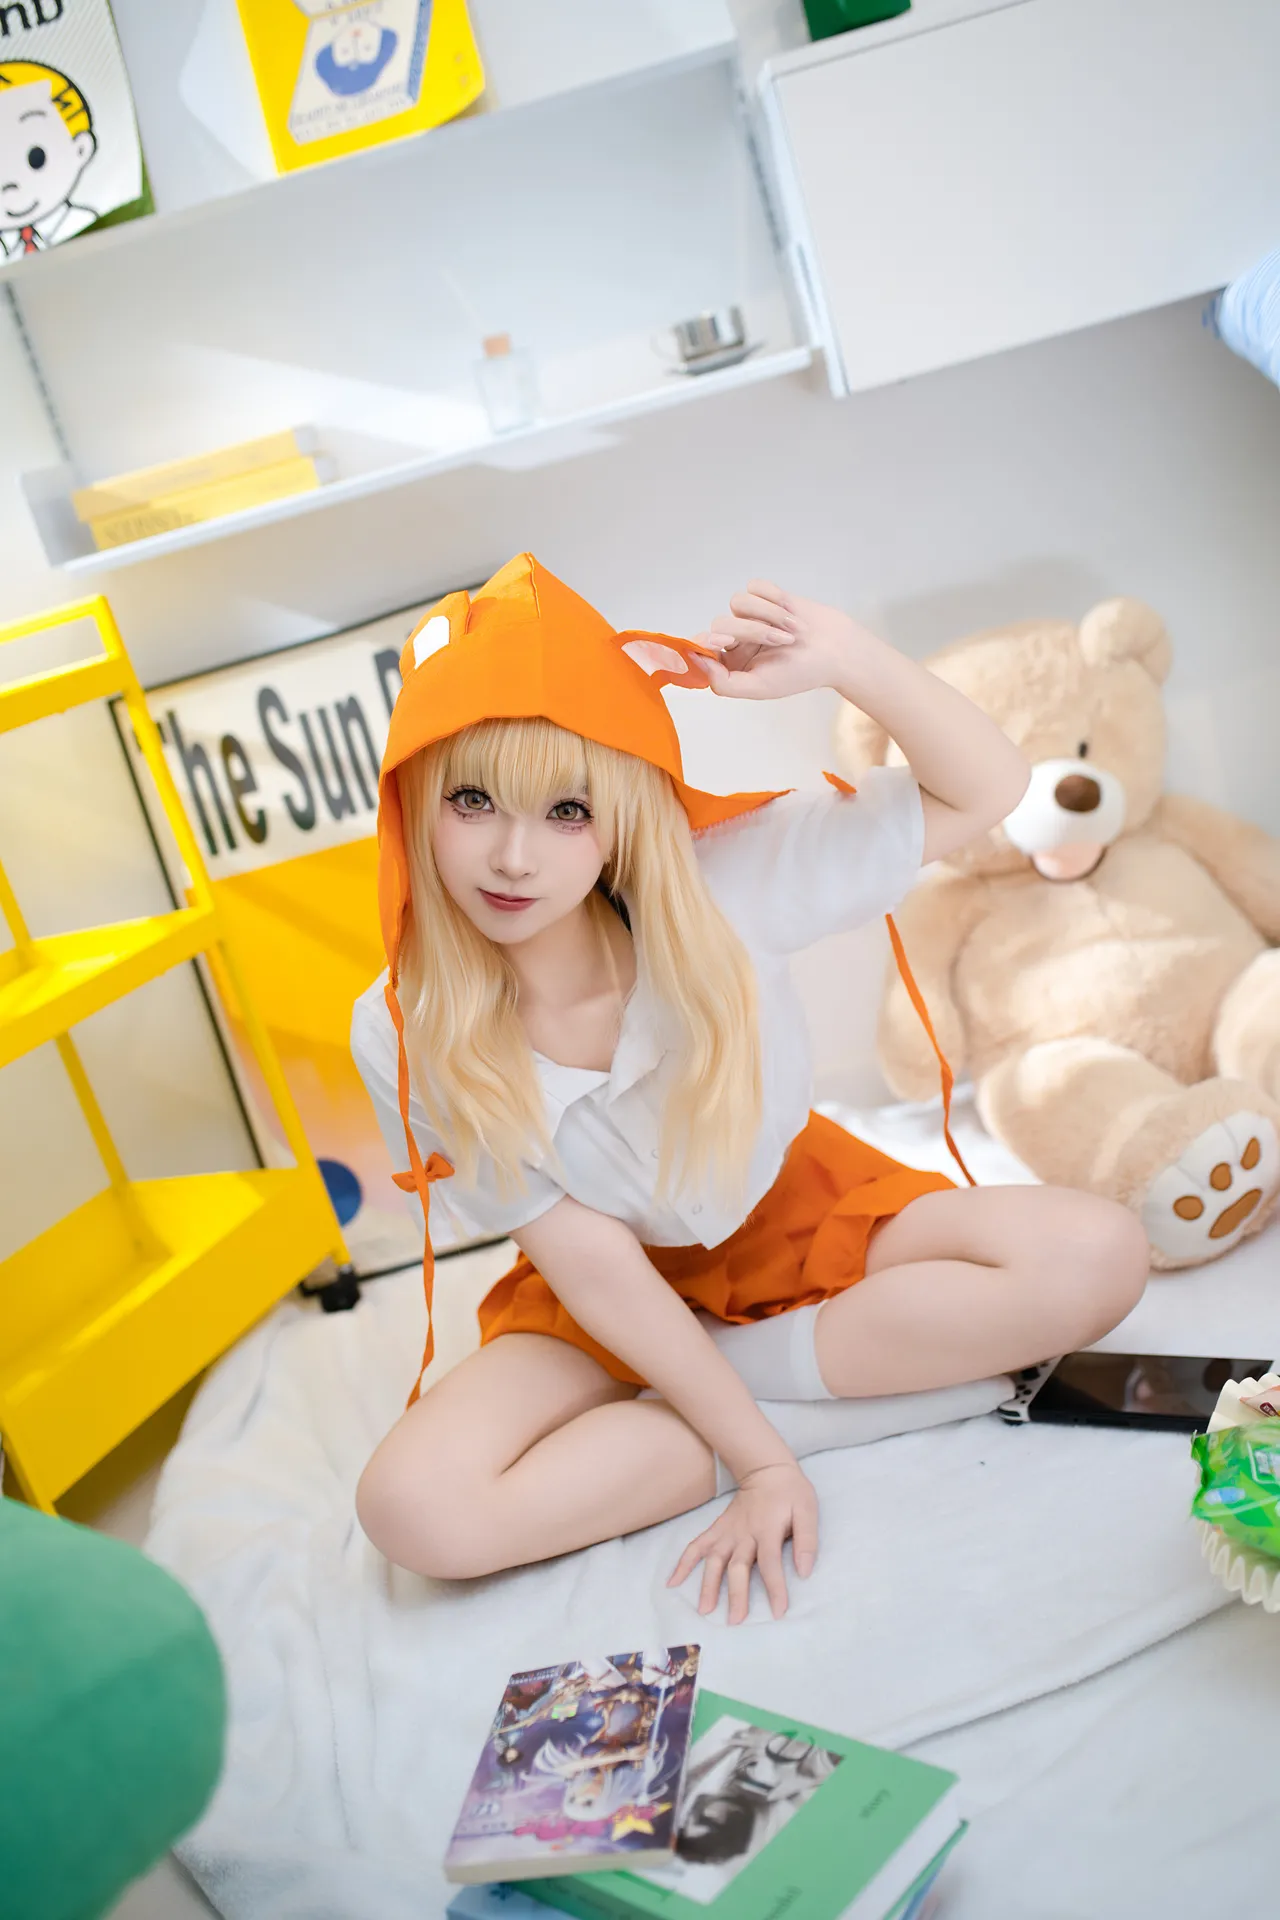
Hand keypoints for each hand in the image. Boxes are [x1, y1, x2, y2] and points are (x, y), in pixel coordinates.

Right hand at [666, 1461, 818, 1623]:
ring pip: (714, 1560)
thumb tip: (804, 1571)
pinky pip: (697, 1545)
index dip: (774, 1588)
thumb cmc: (791, 1492)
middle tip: (735, 1621)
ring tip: (704, 1610)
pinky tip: (672, 1581)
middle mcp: (745, 1533)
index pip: (770, 1563)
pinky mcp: (718, 1529)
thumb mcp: (807, 1510)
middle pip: (738, 1566)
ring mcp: (728, 1531)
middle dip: (736, 1594)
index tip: (778, 1612)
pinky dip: (683, 1562)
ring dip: (707, 1584)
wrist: (766, 1468)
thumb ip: (807, 1540)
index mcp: (768, 1529)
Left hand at [696, 581, 871, 701]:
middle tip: (784, 641)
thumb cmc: (800, 673)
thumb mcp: (759, 687)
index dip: (703, 642)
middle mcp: (736, 638)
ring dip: (769, 613)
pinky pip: (755, 587)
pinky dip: (774, 598)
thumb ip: (724, 683)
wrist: (836, 650)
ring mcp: (750, 616)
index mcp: (730, 663)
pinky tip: (791, 611)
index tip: (719, 642)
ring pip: (738, 602)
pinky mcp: (766, 597)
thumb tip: (698, 662)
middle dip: (754, 630)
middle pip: (722, 623)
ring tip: (794, 629)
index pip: (701, 648)